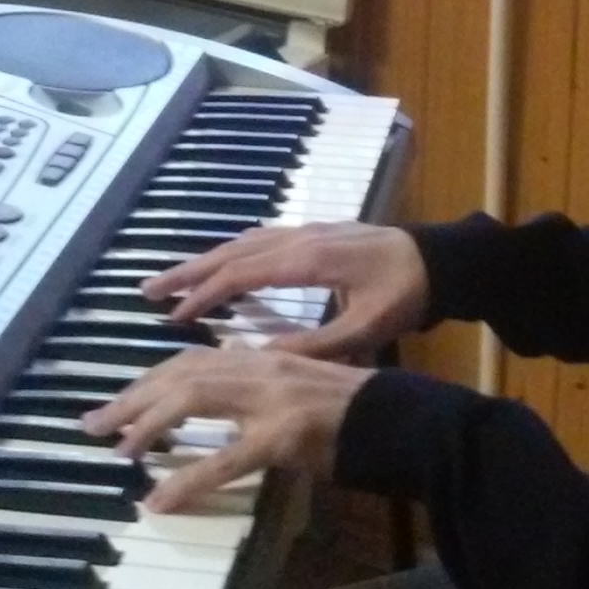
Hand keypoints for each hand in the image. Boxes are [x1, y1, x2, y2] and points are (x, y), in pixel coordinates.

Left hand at [82, 346, 374, 512]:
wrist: (406, 420)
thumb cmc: (360, 412)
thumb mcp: (302, 389)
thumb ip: (261, 390)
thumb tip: (222, 403)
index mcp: (265, 359)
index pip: (194, 360)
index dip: (151, 379)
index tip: (119, 400)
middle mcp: (262, 369)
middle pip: (181, 373)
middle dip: (132, 398)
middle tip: (93, 423)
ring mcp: (272, 401)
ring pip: (193, 400)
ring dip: (147, 425)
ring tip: (116, 450)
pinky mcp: (284, 437)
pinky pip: (225, 460)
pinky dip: (188, 480)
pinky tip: (160, 500)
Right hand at [144, 222, 427, 360]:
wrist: (440, 259)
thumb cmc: (405, 294)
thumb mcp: (365, 328)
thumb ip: (316, 344)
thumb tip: (262, 358)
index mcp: (307, 260)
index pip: (241, 275)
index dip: (205, 295)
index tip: (174, 317)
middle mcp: (299, 238)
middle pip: (231, 252)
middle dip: (188, 272)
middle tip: (147, 291)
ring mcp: (305, 230)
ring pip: (242, 242)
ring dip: (205, 259)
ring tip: (172, 279)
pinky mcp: (314, 232)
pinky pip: (260, 238)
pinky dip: (231, 252)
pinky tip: (221, 264)